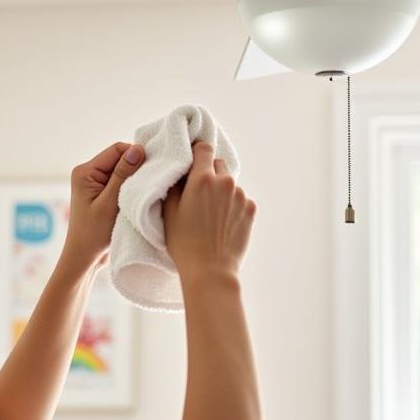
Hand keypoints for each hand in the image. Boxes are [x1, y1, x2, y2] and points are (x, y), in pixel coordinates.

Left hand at [61, 141, 143, 270]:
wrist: (84, 258)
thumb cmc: (93, 234)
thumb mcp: (110, 203)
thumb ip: (123, 175)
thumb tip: (138, 149)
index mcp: (85, 171)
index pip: (117, 150)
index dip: (136, 156)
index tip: (151, 171)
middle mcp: (88, 173)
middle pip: (121, 158)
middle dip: (136, 169)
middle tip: (148, 184)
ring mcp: (96, 183)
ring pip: (124, 170)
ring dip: (135, 180)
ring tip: (141, 195)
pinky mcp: (103, 193)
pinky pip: (122, 182)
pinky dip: (132, 188)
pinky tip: (137, 199)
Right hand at [162, 140, 256, 280]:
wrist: (210, 270)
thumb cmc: (184, 243)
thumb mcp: (169, 212)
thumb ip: (174, 185)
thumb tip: (180, 172)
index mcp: (203, 179)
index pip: (204, 148)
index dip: (196, 152)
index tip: (191, 161)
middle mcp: (225, 182)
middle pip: (218, 164)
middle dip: (208, 172)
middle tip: (198, 192)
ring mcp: (241, 196)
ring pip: (230, 183)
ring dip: (221, 190)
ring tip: (210, 213)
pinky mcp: (251, 209)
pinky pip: (240, 199)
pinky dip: (232, 205)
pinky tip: (222, 222)